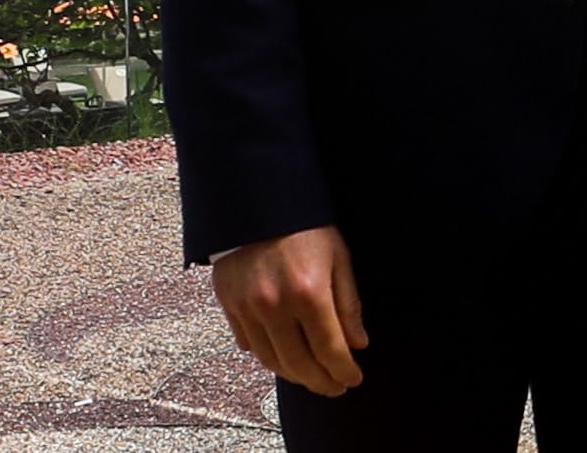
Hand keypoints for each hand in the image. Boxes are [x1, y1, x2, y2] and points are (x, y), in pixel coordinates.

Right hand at [211, 225, 367, 395]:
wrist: (256, 200)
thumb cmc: (305, 225)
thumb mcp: (338, 256)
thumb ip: (348, 303)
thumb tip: (357, 344)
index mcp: (309, 292)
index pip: (330, 349)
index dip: (343, 370)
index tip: (353, 379)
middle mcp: (275, 306)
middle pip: (299, 363)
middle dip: (321, 381)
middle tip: (335, 387)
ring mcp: (248, 308)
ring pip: (271, 360)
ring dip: (294, 375)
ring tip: (312, 377)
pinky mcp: (228, 305)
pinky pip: (248, 344)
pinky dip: (269, 357)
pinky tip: (284, 358)